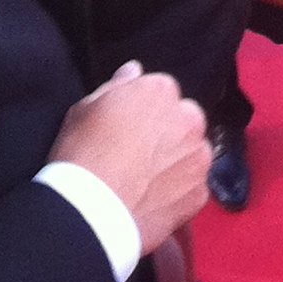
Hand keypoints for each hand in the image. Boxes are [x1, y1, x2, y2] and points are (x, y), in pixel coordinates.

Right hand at [48, 62, 210, 255]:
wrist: (90, 212)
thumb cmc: (82, 154)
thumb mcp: (84, 110)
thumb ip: (117, 86)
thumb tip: (134, 69)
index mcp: (162, 91)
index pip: (160, 93)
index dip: (143, 112)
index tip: (126, 129)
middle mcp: (190, 119)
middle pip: (183, 121)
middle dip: (167, 133)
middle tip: (137, 157)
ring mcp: (199, 157)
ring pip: (192, 153)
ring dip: (177, 161)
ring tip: (145, 182)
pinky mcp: (200, 192)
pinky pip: (192, 187)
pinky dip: (178, 193)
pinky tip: (153, 201)